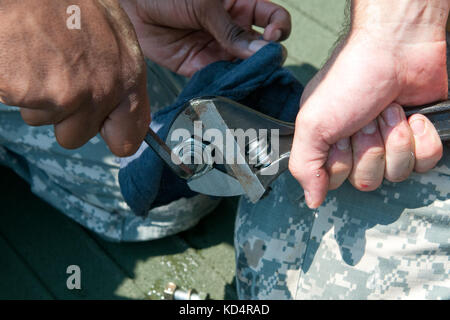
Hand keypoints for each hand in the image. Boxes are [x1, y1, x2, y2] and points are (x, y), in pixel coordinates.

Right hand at [0, 0, 149, 155]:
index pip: (127, 138)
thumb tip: (122, 108)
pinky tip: (22, 59)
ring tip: (39, 59)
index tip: (104, 127)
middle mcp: (100, 91)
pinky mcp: (28, 92)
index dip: (112, 135)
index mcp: (127, 77)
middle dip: (63, 116)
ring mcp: (64, 94)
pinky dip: (15, 87)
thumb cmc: (70, 2)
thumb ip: (121, 77)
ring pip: (43, 121)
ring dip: (38, 99)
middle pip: (75, 137)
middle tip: (57, 78)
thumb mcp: (114, 33)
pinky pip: (19, 105)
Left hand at [120, 0, 290, 75]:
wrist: (132, 4)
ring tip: (248, 81)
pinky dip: (226, 85)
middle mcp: (233, 29)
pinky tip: (230, 88)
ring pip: (242, 67)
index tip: (272, 37)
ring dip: (247, 76)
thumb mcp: (205, 4)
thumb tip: (262, 52)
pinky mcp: (200, 66)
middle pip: (261, 48)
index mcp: (241, 6)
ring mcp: (218, 49)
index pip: (273, 19)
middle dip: (265, 59)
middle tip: (263, 65)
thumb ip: (231, 30)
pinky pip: (219, 78)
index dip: (279, 29)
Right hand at [289, 0, 448, 207]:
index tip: (340, 135)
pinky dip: (421, 138)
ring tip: (388, 111)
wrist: (397, 48)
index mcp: (329, 143)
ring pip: (396, 174)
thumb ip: (304, 165)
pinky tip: (413, 116)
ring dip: (394, 140)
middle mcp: (358, 146)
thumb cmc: (350, 79)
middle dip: (369, 148)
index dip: (340, 163)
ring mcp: (390, 143)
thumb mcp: (312, 123)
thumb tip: (311, 200)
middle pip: (367, 181)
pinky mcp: (419, 138)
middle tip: (365, 119)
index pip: (334, 181)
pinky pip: (425, 162)